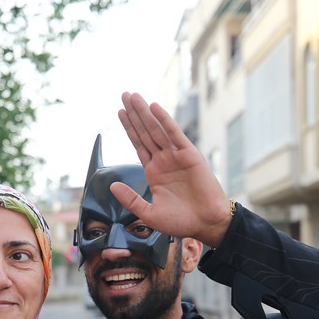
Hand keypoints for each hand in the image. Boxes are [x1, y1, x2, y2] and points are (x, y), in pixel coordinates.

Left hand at [114, 92, 231, 246]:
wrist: (205, 224)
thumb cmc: (181, 221)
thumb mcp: (149, 213)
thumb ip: (130, 200)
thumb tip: (112, 186)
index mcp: (154, 172)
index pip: (139, 144)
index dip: (129, 128)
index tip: (120, 112)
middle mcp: (164, 160)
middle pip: (145, 132)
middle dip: (134, 113)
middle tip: (124, 94)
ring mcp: (176, 156)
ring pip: (156, 130)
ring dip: (145, 112)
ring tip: (133, 96)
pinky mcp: (189, 155)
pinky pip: (174, 134)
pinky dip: (164, 120)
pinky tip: (154, 108)